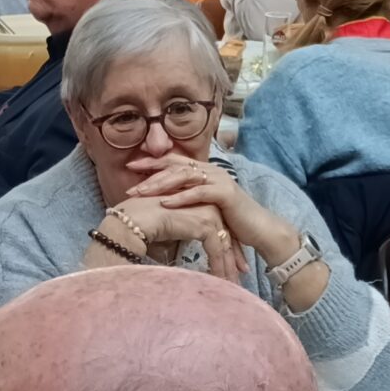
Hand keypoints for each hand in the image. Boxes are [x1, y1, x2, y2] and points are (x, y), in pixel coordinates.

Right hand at [102, 197, 243, 278]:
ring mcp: (208, 213)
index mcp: (201, 205)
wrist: (134, 220)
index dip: (226, 250)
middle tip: (240, 277)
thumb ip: (184, 237)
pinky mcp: (204, 223)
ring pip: (224, 244)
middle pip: (226, 236)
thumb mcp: (172, 231)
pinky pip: (217, 249)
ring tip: (232, 284)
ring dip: (228, 266)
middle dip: (233, 259)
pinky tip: (221, 281)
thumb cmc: (146, 225)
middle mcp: (208, 206)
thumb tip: (189, 252)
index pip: (219, 230)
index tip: (233, 267)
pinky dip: (219, 266)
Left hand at [129, 158, 291, 273]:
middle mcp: (211, 170)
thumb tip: (163, 201)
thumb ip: (188, 199)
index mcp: (204, 171)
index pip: (174, 161)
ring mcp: (219, 179)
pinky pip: (199, 192)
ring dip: (161, 183)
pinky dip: (181, 197)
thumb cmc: (231, 220)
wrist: (259, 229)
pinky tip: (165, 202)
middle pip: (175, 166)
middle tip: (130, 182)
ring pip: (184, 176)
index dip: (152, 162)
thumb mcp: (205, 207)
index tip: (130, 166)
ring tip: (142, 192)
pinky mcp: (225, 193)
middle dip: (151, 172)